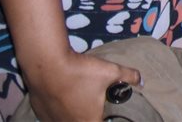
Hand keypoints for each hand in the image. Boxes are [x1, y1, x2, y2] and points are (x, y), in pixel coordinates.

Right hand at [25, 49, 141, 121]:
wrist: (47, 65)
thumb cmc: (81, 72)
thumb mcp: (111, 71)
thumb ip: (129, 76)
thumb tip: (141, 80)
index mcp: (88, 121)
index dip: (108, 119)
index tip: (109, 113)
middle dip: (92, 116)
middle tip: (97, 105)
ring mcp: (53, 121)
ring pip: (68, 121)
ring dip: (75, 114)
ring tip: (80, 100)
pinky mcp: (41, 114)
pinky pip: (54, 117)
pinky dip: (60, 111)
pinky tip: (64, 99)